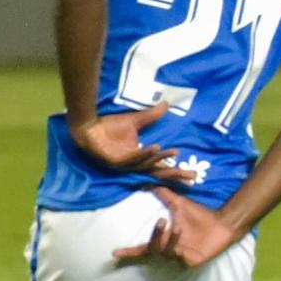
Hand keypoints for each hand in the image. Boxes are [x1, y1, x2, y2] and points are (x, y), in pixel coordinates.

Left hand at [69, 102, 194, 180]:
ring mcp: (123, 164)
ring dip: (159, 158)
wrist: (88, 126)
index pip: (160, 167)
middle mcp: (133, 164)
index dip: (175, 170)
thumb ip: (151, 116)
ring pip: (145, 164)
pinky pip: (131, 158)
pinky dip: (143, 154)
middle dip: (173, 174)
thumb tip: (166, 104)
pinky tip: (154, 147)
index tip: (192, 174)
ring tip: (172, 152)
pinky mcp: (113, 161)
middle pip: (157, 172)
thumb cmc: (109, 126)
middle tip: (191, 176)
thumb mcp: (135, 121)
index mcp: (139, 158)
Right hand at [113, 186, 241, 267]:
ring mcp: (179, 257)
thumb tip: (150, 182)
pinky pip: (178, 258)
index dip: (129, 252)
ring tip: (179, 226)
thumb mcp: (179, 203)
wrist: (222, 223)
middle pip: (152, 248)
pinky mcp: (190, 262)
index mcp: (164, 239)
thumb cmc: (200, 216)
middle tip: (162, 221)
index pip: (142, 248)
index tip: (114, 253)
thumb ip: (165, 195)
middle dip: (155, 235)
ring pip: (165, 252)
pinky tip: (184, 236)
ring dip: (170, 237)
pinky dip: (178, 246)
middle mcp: (169, 250)